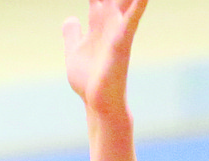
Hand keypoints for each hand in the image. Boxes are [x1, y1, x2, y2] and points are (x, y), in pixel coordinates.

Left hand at [63, 0, 148, 116]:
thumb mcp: (74, 51)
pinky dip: (139, 4)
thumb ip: (73, 33)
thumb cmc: (90, 79)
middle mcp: (111, 18)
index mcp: (100, 17)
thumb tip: (70, 19)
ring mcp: (119, 28)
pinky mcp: (122, 42)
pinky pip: (133, 18)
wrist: (98, 103)